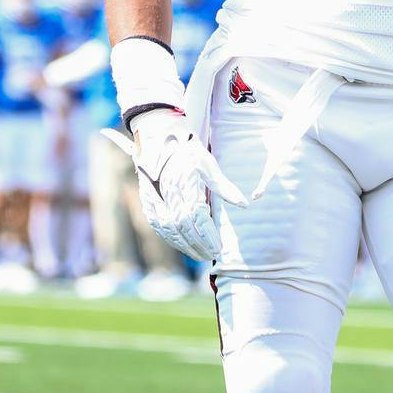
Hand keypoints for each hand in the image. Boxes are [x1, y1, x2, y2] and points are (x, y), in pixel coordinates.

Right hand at [104, 110, 245, 264]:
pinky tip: (182, 244)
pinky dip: (171, 238)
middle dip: (198, 244)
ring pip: (169, 229)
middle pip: (183, 227)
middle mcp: (168, 193)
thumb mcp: (208, 164)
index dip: (207, 235)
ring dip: (185, 245)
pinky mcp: (147, 201)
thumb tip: (244, 204)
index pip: (197, 217)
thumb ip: (224, 187)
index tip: (218, 247)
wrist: (157, 138)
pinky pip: (158, 225)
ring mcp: (155, 198)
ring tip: (200, 254)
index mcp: (185, 183)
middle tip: (212, 254)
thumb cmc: (186, 150)